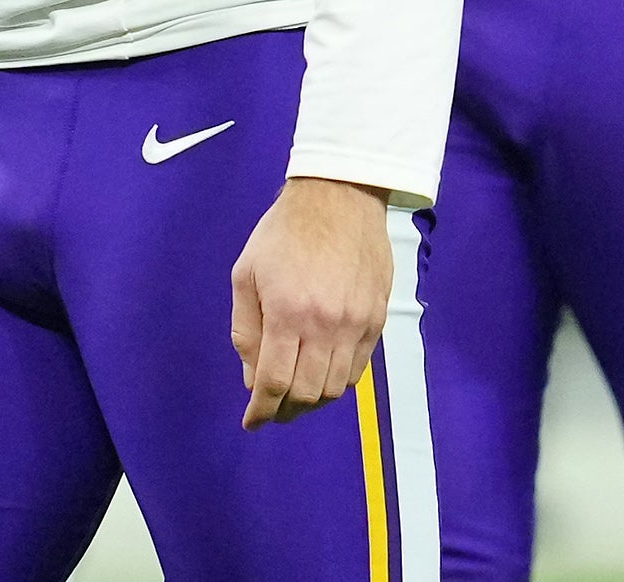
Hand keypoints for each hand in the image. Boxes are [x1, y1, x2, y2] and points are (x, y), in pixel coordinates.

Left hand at [228, 177, 389, 428]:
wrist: (339, 200)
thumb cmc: (282, 233)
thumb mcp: (246, 275)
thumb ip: (246, 330)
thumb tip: (252, 378)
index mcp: (287, 313)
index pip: (275, 381)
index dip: (261, 410)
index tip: (251, 423)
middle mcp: (326, 326)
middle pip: (307, 392)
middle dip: (285, 410)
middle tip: (271, 411)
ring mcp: (357, 325)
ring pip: (335, 388)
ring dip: (311, 401)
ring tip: (293, 398)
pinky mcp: (377, 321)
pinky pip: (358, 370)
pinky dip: (336, 382)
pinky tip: (320, 376)